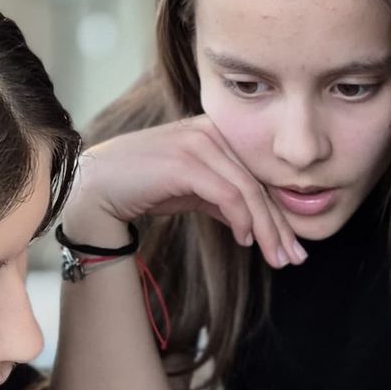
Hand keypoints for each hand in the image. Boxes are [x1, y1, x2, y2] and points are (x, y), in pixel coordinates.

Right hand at [68, 122, 305, 268]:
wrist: (96, 187)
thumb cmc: (141, 188)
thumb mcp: (191, 192)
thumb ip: (221, 199)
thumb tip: (252, 225)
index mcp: (215, 132)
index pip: (256, 175)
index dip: (278, 212)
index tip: (293, 246)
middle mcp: (210, 131)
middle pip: (257, 183)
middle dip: (279, 225)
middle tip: (295, 259)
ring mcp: (198, 143)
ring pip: (248, 190)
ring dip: (266, 229)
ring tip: (276, 258)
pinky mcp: (187, 162)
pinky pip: (228, 194)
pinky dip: (242, 220)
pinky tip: (246, 240)